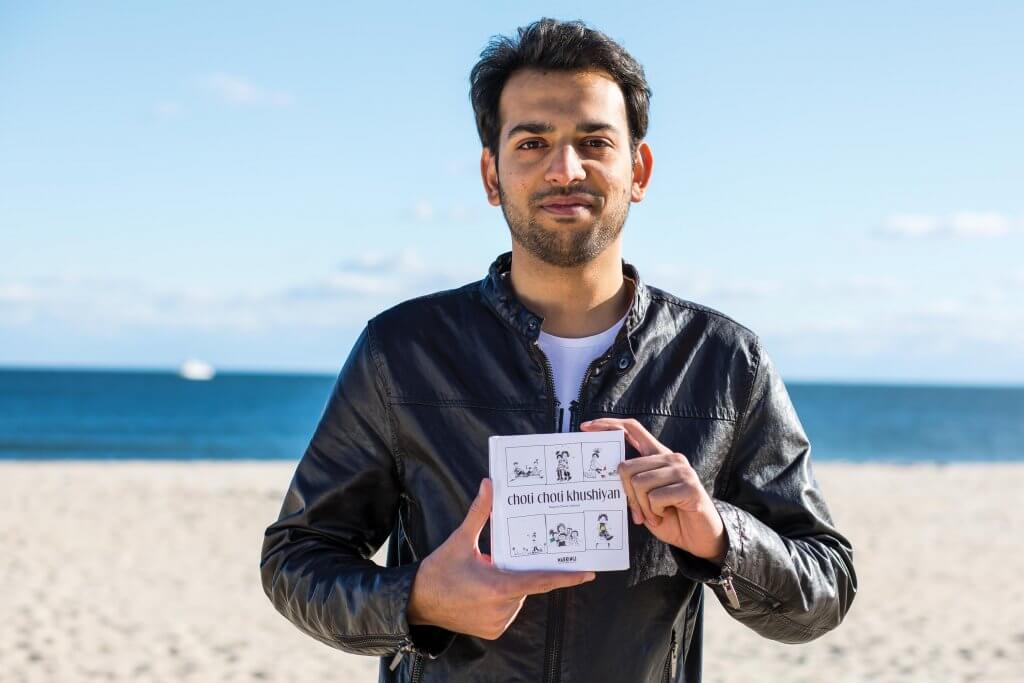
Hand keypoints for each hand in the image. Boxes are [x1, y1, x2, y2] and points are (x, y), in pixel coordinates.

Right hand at [407, 478, 595, 639]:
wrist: (416, 603)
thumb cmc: (439, 571)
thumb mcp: (460, 540)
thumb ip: (480, 513)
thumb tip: (489, 484)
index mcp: (499, 586)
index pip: (541, 581)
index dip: (565, 577)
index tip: (588, 573)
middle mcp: (502, 608)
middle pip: (527, 584)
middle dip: (521, 570)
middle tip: (502, 560)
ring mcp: (498, 623)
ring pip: (518, 597)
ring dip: (511, 585)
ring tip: (486, 575)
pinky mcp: (492, 631)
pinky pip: (508, 610)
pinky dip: (503, 599)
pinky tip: (483, 590)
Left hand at [580, 418, 726, 563]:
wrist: (700, 538)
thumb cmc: (671, 517)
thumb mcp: (645, 498)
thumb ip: (632, 482)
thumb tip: (606, 474)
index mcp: (658, 455)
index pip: (632, 428)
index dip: (608, 424)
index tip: (586, 427)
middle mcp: (670, 457)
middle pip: (626, 467)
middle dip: (626, 495)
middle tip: (639, 513)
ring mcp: (681, 470)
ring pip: (639, 483)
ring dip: (642, 507)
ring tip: (656, 515)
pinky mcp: (689, 487)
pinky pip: (655, 498)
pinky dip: (655, 513)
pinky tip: (666, 515)